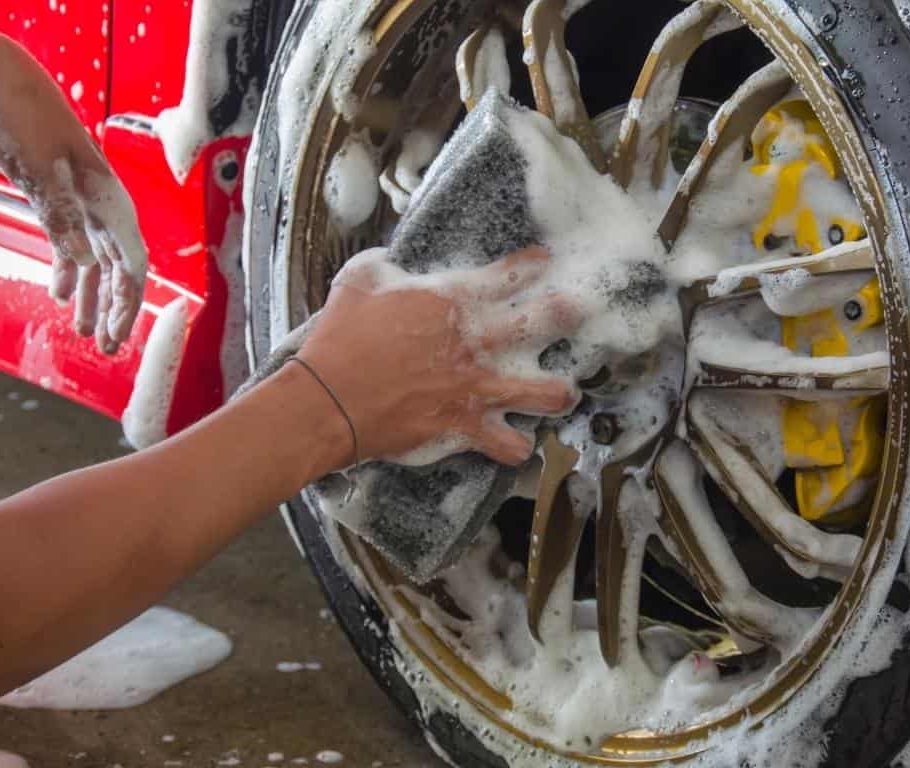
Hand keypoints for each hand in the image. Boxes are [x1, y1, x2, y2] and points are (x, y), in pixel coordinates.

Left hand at [0, 34, 146, 353]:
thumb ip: (63, 217)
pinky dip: (70, 273)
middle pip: (119, 269)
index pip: (131, 261)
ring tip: (85, 334)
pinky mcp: (60, 201)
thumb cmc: (28, 119)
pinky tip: (60, 295)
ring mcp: (82, 204)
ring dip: (93, 298)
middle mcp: (104, 206)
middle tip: (106, 348)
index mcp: (110, 198)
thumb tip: (81, 265)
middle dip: (115, 310)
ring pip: (97, 263)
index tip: (117, 334)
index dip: (128, 302)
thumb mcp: (42, 170)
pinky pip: (73, 247)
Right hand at [293, 247, 580, 464]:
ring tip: (562, 393)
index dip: (531, 265)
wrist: (327, 399)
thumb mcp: (357, 282)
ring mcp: (476, 388)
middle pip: (543, 321)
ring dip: (558, 393)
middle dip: (568, 313)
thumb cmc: (340, 340)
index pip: (507, 274)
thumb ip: (383, 265)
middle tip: (581, 310)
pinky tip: (518, 443)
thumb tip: (391, 260)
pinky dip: (515, 447)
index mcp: (452, 300)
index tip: (545, 261)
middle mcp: (475, 341)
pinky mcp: (465, 427)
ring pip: (544, 392)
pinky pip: (509, 445)